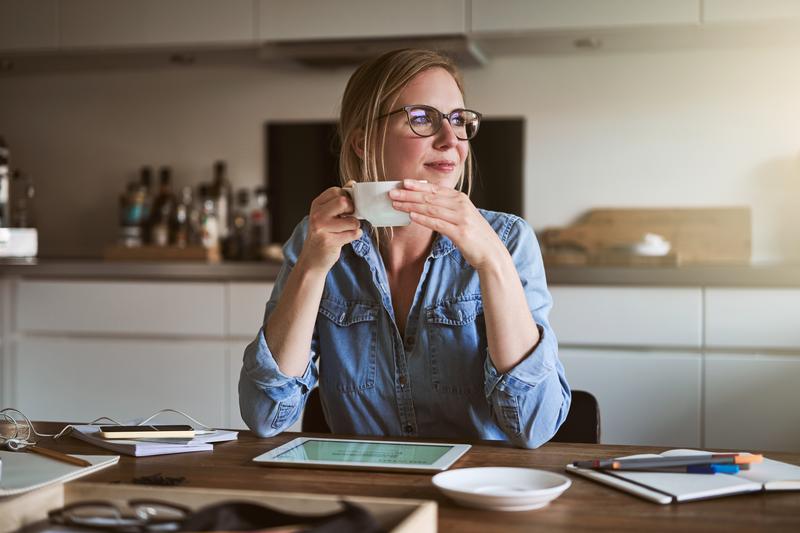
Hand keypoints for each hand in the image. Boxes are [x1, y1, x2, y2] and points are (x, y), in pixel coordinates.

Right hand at [297, 185, 361, 272]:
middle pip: (344, 201)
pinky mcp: (329, 241)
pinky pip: (353, 234)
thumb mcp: (327, 214)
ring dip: (355, 226)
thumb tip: (352, 183)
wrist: (312, 259)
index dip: (347, 198)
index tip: (345, 208)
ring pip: (352, 220)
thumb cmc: (323, 234)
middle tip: (347, 218)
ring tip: (346, 230)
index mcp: (317, 204)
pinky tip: (346, 238)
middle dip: (352, 210)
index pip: (337, 191)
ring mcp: (322, 228)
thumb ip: (338, 199)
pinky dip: (355, 236)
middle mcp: (317, 215)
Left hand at [389, 180, 506, 270]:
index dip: (418, 186)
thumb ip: (447, 208)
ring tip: (396, 204)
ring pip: (431, 209)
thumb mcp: (462, 216)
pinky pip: (437, 224)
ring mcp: (461, 218)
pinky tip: (411, 216)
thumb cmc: (474, 235)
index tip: (403, 183)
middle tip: (392, 193)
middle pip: (430, 198)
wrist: (492, 252)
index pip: (435, 189)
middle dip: (409, 194)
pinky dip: (423, 219)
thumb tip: (424, 205)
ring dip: (411, 205)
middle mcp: (461, 205)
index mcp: (461, 199)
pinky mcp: (460, 233)